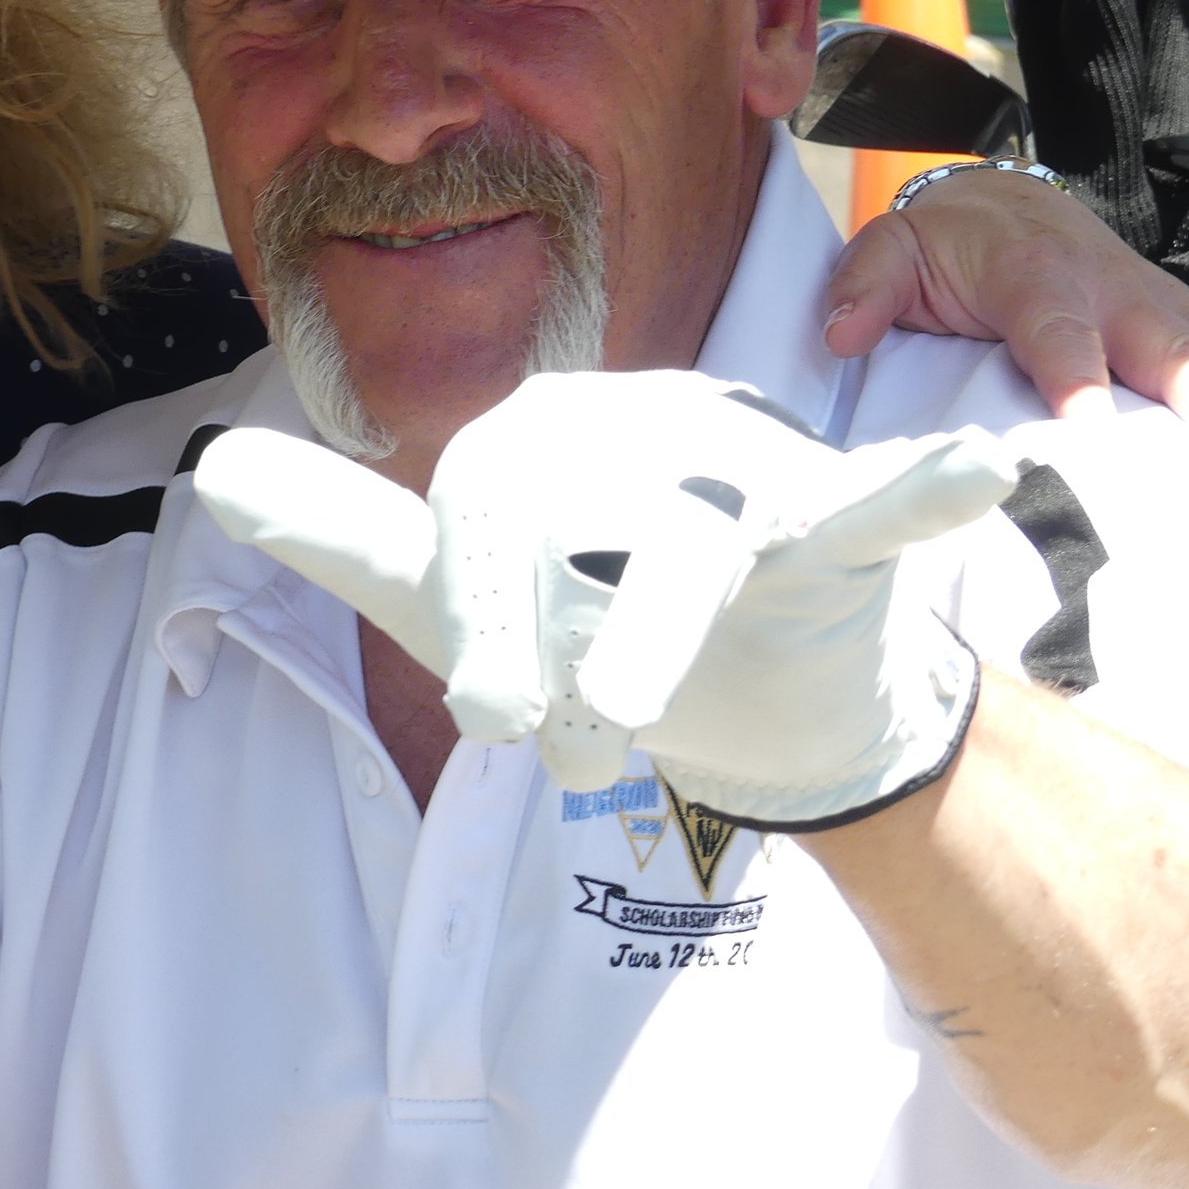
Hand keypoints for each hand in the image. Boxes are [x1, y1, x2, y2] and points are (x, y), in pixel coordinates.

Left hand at [194, 372, 1017, 825]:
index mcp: (526, 442)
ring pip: (679, 546)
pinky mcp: (824, 525)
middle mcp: (621, 436)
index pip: (477, 512)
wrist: (749, 668)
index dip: (483, 615)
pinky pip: (868, 503)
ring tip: (623, 713)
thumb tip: (211, 469)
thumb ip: (335, 533)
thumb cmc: (577, 615)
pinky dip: (920, 492)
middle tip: (548, 752)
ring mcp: (726, 475)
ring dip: (651, 636)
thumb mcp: (444, 591)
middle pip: (566, 527)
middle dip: (551, 645)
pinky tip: (977, 474)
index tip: (485, 716)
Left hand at [827, 164, 1188, 422]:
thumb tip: (843, 335)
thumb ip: (864, 287)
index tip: (1087, 421)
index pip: (1059, 330)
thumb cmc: (949, 244)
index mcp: (1035, 274)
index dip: (1076, 374)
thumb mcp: (892, 248)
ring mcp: (1154, 306)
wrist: (1007, 207)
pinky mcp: (1179, 324)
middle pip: (1169, 343)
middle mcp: (1110, 288)